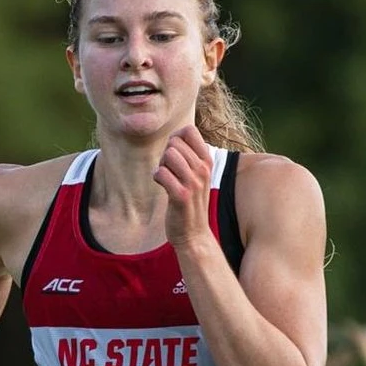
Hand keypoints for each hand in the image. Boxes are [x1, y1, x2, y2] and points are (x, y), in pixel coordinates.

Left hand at [154, 125, 215, 248]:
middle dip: (166, 155)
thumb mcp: (196, 175)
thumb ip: (188, 155)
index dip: (175, 138)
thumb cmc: (190, 202)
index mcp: (207, 161)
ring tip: (167, 179)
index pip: (189, 130)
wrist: (194, 234)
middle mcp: (203, 169)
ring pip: (168, 155)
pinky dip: (157, 177)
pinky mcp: (181, 196)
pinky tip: (162, 186)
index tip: (174, 154)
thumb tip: (175, 135)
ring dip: (161, 166)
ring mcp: (194, 182)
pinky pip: (161, 173)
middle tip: (170, 172)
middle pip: (174, 143)